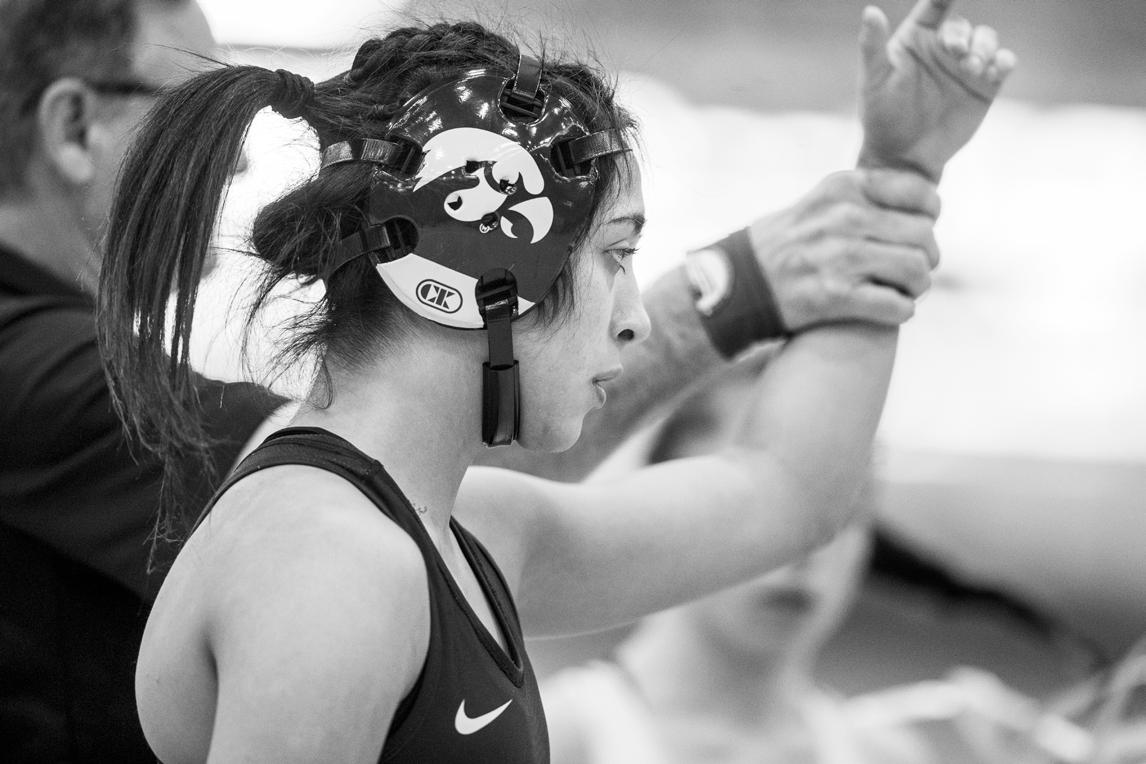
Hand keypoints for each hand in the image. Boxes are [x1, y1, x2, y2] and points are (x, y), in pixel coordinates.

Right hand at [748, 168, 939, 328]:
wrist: (735, 285)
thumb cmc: (782, 247)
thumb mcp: (818, 203)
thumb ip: (862, 198)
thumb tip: (920, 202)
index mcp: (844, 188)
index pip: (921, 194)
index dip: (928, 218)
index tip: (914, 232)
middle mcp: (845, 217)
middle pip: (923, 236)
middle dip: (924, 258)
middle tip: (909, 271)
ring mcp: (840, 256)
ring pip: (917, 270)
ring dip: (915, 287)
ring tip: (900, 291)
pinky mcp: (835, 296)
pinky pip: (897, 306)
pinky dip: (900, 312)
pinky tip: (888, 310)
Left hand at [857, 0, 1016, 181]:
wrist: (903, 156)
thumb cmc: (881, 117)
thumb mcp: (873, 80)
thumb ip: (872, 46)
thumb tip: (870, 10)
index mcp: (916, 40)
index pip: (933, 7)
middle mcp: (943, 49)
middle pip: (963, 26)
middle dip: (964, 35)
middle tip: (958, 53)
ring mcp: (965, 66)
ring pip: (986, 39)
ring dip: (985, 47)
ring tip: (973, 68)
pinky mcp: (984, 87)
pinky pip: (1003, 63)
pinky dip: (1004, 61)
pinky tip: (997, 69)